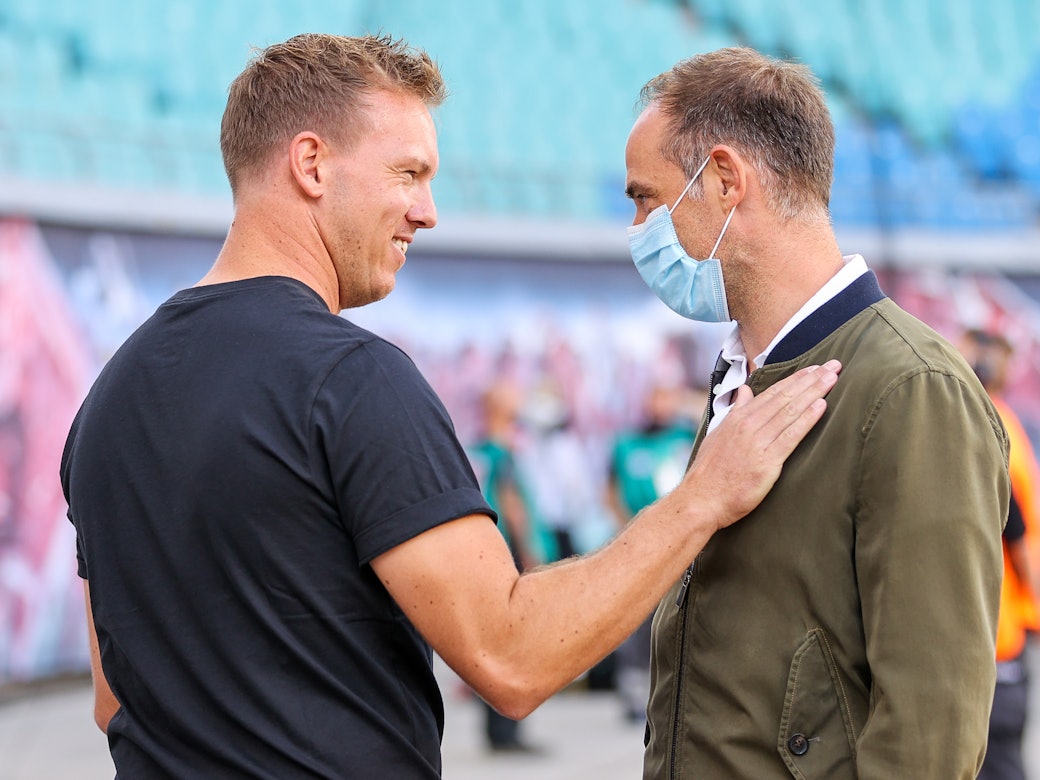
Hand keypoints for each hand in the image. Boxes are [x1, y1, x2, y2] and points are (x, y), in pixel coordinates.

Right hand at [680, 360, 840, 530]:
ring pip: (790, 411)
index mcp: (738, 418)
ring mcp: (757, 442)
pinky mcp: (766, 461)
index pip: (773, 392)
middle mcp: (748, 425)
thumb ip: (735, 411)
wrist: (701, 498)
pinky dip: (807, 419)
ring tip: (833, 378)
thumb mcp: (718, 433)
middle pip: (785, 396)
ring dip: (814, 392)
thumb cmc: (709, 471)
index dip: (796, 378)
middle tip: (834, 365)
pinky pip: (790, 436)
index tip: (815, 368)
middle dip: (811, 379)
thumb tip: (744, 391)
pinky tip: (821, 406)